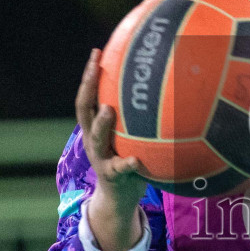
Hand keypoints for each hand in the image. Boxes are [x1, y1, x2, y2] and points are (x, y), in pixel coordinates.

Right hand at [75, 47, 146, 250]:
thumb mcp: (129, 136)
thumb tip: (165, 88)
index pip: (88, 96)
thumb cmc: (129, 158)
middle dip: (88, 87)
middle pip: (84, 110)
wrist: (118, 198)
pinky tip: (138, 159)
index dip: (90, 75)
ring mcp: (100, 158)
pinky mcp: (112, 176)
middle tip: (96, 67)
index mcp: (95, 127)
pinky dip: (127, 163)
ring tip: (108, 110)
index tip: (97, 52)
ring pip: (96, 138)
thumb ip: (138, 117)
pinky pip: (120, 168)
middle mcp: (92, 139)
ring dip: (101, 124)